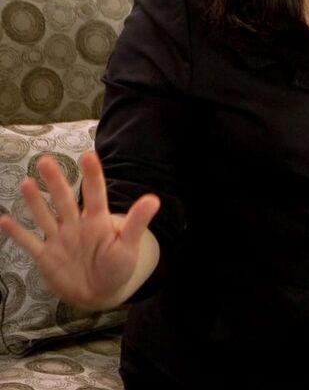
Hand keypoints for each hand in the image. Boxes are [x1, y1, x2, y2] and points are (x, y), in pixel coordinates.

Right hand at [0, 151, 158, 308]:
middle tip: (46, 160)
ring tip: (26, 182)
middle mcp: (76, 226)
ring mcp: (59, 240)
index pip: (95, 195)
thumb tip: (154, 199)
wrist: (100, 293)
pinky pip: (29, 243)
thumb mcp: (128, 246)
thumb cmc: (117, 267)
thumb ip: (136, 223)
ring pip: (45, 217)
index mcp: (97, 222)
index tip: (88, 155)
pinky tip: (4, 219)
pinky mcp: (46, 257)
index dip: (92, 176)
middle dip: (56, 182)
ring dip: (35, 202)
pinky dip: (17, 234)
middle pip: (64, 200)